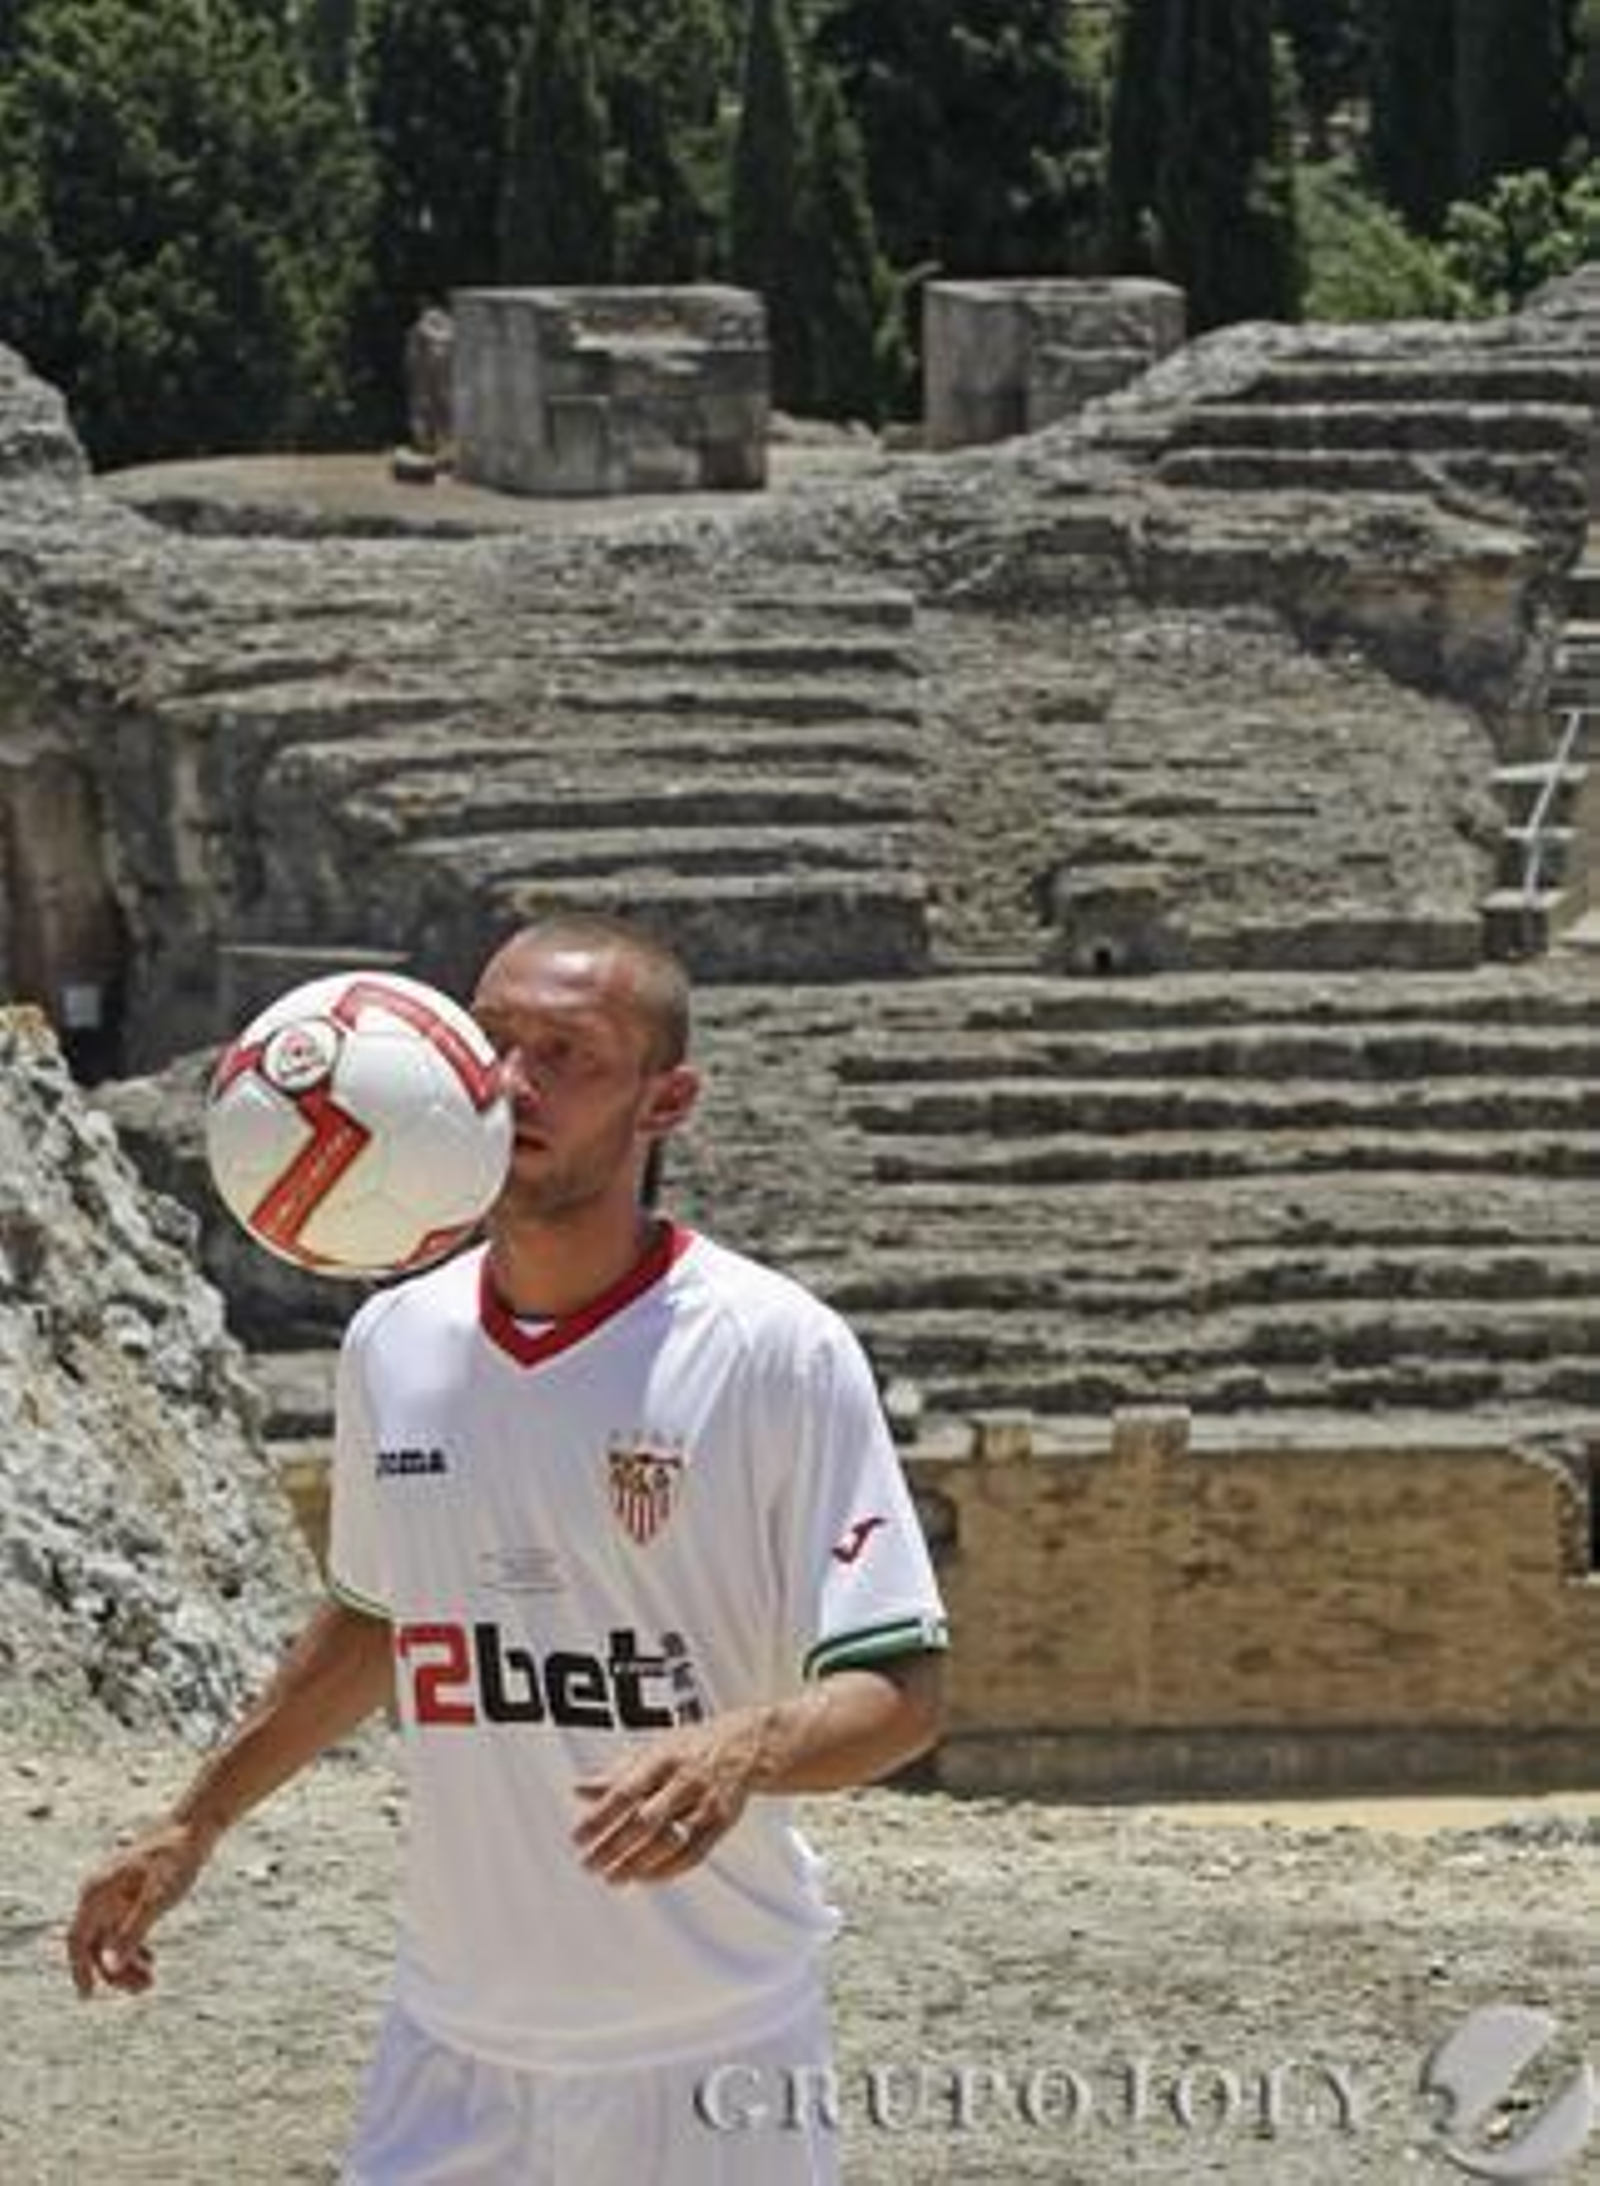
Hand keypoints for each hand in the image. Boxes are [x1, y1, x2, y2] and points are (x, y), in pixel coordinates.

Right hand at [66, 1818, 212, 1997]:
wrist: (194, 1826)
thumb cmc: (175, 1858)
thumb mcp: (157, 1898)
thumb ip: (132, 1932)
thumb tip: (110, 1967)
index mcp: (97, 1891)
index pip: (77, 1938)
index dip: (79, 1969)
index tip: (88, 1995)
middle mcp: (100, 1893)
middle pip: (95, 1944)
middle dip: (114, 1971)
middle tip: (143, 1989)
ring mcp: (114, 1894)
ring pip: (110, 1938)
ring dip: (126, 1962)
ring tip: (150, 1981)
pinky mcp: (130, 1893)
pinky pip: (123, 1929)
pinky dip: (134, 1947)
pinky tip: (151, 1960)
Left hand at [572, 1712, 766, 1885]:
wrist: (743, 1747)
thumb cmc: (689, 1749)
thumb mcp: (651, 1750)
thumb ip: (615, 1774)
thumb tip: (578, 1790)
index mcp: (663, 1758)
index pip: (626, 1791)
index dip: (600, 1816)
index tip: (578, 1837)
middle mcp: (686, 1781)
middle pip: (647, 1821)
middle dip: (614, 1846)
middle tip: (588, 1864)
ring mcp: (706, 1804)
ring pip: (670, 1842)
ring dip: (637, 1864)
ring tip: (611, 1877)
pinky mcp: (721, 1824)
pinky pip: (692, 1855)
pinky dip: (666, 1871)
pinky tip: (643, 1878)